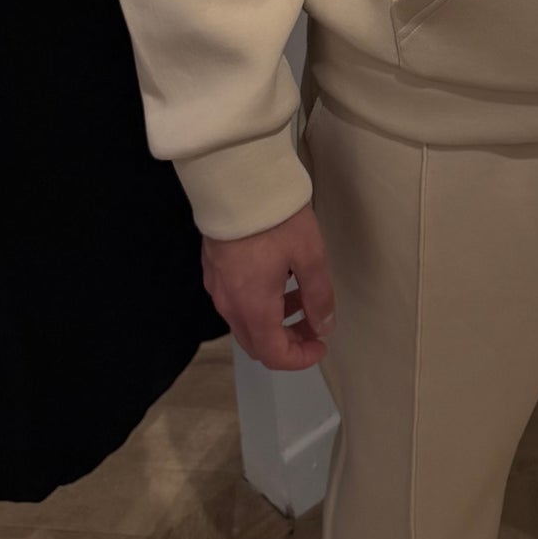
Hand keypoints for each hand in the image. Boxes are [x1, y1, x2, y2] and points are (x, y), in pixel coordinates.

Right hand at [201, 200, 335, 370]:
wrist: (235, 180)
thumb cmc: (276, 219)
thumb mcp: (309, 256)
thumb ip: (319, 296)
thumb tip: (324, 327)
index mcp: (253, 308)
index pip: (274, 355)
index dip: (300, 359)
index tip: (321, 345)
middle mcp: (229, 304)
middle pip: (256, 343)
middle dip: (288, 342)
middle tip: (314, 324)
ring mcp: (216, 286)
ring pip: (245, 322)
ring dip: (274, 320)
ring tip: (301, 294)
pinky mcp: (213, 268)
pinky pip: (236, 300)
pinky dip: (259, 303)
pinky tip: (278, 277)